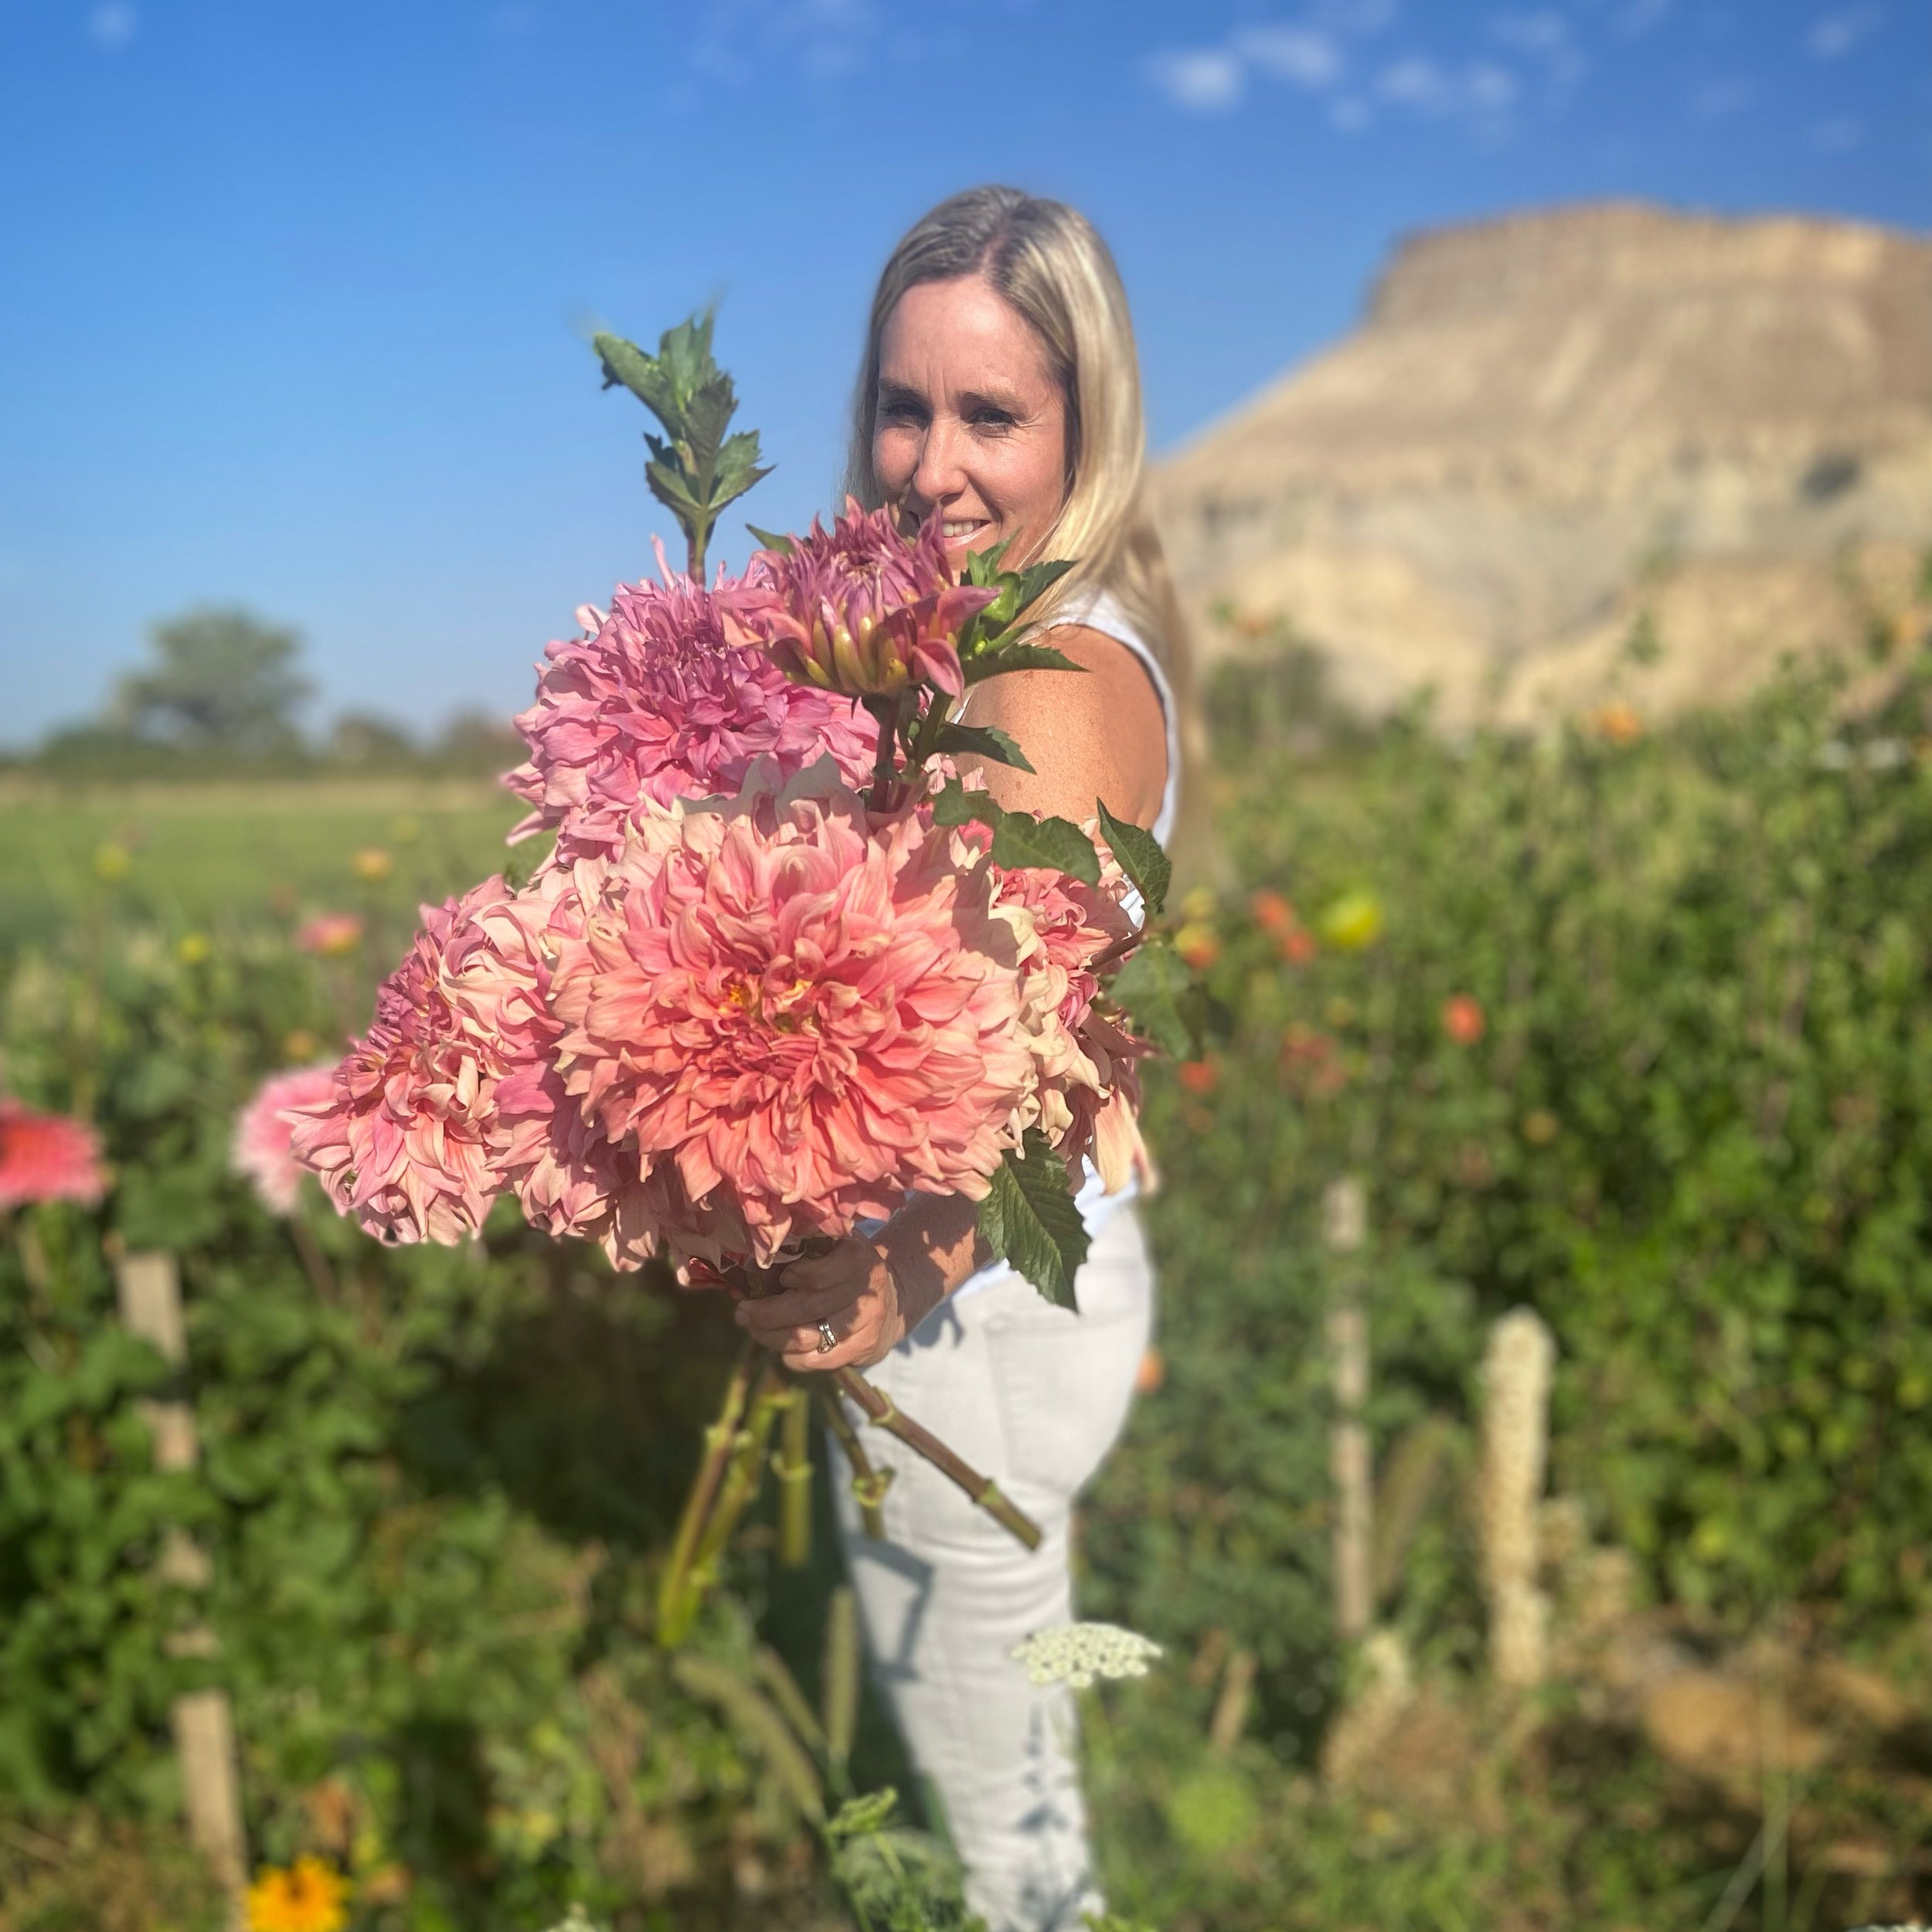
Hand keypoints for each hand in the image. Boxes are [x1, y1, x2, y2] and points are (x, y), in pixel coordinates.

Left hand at [733, 1235, 935, 1371]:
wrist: (893, 1302)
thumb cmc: (848, 1270)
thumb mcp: (834, 1247)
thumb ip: (802, 1250)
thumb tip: (752, 1266)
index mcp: (858, 1258)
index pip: (821, 1274)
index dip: (795, 1277)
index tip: (780, 1276)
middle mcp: (866, 1292)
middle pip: (808, 1308)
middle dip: (766, 1313)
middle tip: (742, 1312)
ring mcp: (867, 1324)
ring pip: (807, 1339)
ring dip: (772, 1337)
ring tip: (754, 1328)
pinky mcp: (863, 1351)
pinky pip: (816, 1361)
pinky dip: (792, 1357)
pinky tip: (783, 1348)